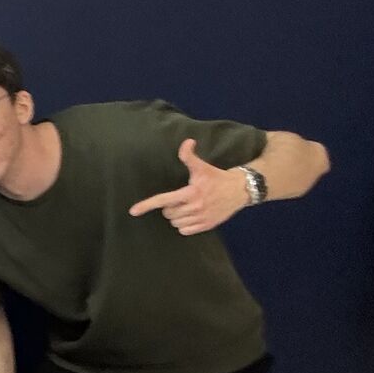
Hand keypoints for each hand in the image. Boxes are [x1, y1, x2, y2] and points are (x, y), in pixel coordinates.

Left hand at [128, 140, 248, 234]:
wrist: (240, 190)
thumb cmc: (217, 178)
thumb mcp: (202, 167)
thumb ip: (189, 156)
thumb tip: (187, 142)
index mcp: (190, 192)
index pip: (164, 200)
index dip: (147, 205)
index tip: (133, 211)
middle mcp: (195, 207)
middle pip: (168, 213)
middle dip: (169, 207)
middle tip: (179, 199)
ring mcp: (200, 218)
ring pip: (175, 223)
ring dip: (176, 216)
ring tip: (185, 207)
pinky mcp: (206, 226)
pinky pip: (185, 231)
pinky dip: (184, 226)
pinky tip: (190, 216)